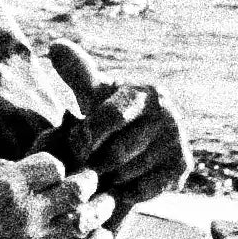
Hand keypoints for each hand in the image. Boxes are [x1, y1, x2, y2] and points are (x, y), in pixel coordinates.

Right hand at [0, 152, 114, 238]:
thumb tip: (16, 165)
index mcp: (7, 184)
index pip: (53, 164)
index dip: (56, 164)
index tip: (53, 170)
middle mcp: (26, 210)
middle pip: (77, 188)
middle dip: (88, 180)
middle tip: (91, 179)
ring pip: (84, 219)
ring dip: (101, 209)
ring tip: (107, 202)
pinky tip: (105, 236)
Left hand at [47, 41, 191, 223]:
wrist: (142, 139)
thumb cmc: (109, 111)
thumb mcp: (92, 91)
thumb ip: (75, 71)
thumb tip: (55, 46)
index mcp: (144, 92)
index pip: (110, 116)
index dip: (86, 135)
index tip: (75, 145)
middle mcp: (167, 114)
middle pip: (116, 151)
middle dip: (93, 161)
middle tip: (84, 164)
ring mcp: (177, 141)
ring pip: (127, 172)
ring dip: (106, 178)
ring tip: (99, 173)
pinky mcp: (182, 167)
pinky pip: (142, 190)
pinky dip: (123, 192)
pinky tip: (116, 184)